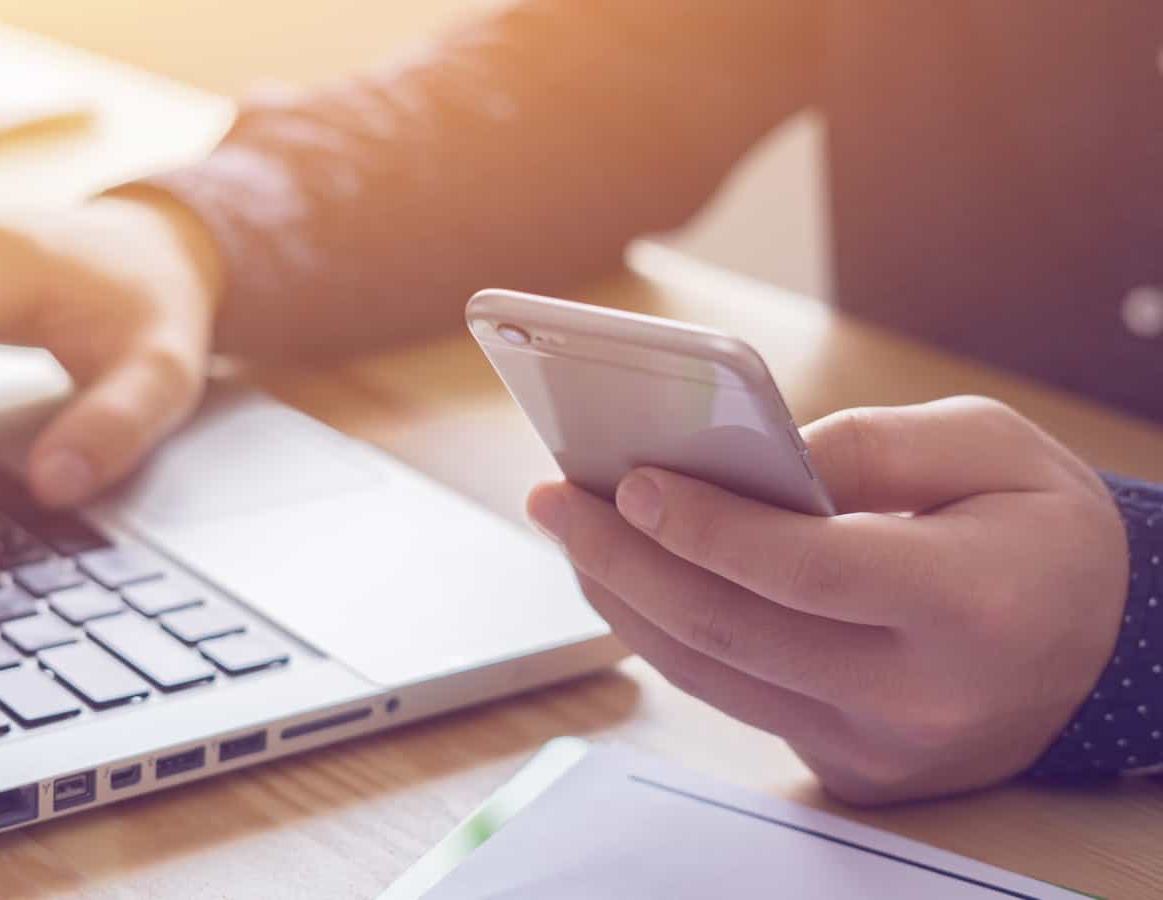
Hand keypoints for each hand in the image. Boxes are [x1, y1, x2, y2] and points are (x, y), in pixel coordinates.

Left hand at [527, 396, 1128, 803]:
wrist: (1101, 649)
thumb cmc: (1041, 531)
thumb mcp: (993, 446)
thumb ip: (872, 442)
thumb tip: (747, 457)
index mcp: (972, 603)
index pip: (807, 569)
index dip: (706, 525)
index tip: (627, 482)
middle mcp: (923, 695)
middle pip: (732, 630)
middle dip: (623, 559)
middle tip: (555, 498)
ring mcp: (882, 747)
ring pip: (713, 675)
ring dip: (623, 601)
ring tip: (573, 533)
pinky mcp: (850, 769)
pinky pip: (734, 700)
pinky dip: (670, 638)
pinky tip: (631, 580)